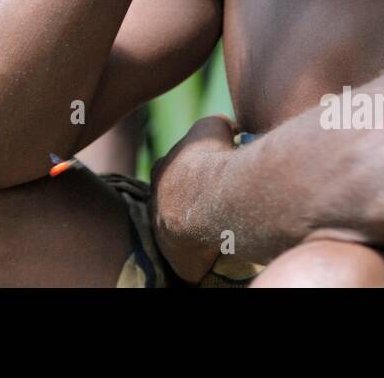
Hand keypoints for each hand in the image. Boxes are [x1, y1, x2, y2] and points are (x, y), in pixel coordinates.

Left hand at [149, 114, 236, 282]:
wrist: (215, 196)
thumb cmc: (213, 158)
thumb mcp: (213, 126)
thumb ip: (216, 126)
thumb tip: (227, 128)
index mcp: (161, 170)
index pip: (173, 172)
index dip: (193, 172)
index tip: (211, 175)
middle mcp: (155, 201)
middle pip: (174, 203)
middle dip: (192, 203)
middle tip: (218, 203)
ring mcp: (162, 231)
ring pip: (179, 231)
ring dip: (197, 228)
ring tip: (222, 224)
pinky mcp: (176, 258)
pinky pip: (190, 257)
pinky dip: (203, 252)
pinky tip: (219, 245)